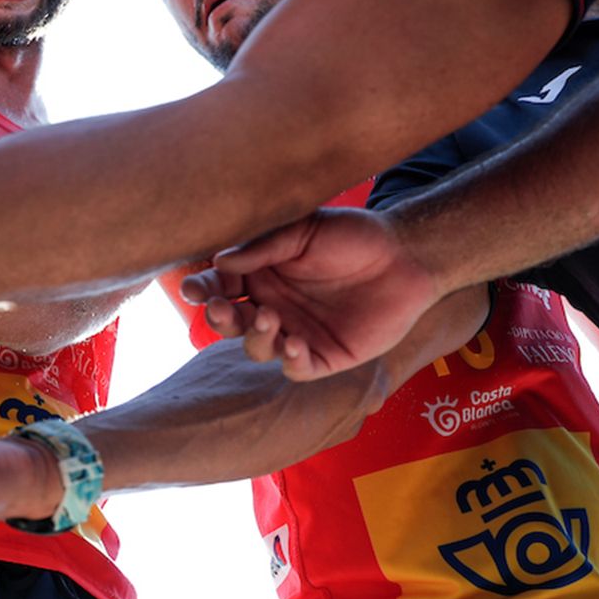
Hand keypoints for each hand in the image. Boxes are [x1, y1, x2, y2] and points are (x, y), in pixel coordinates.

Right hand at [179, 207, 440, 379]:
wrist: (407, 257)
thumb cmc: (354, 236)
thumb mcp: (305, 230)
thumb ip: (264, 247)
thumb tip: (219, 262)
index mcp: (259, 275)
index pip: (219, 286)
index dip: (201, 289)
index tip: (191, 289)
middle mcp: (271, 306)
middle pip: (230, 322)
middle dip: (220, 318)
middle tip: (223, 308)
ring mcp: (294, 333)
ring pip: (257, 347)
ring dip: (256, 336)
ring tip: (271, 318)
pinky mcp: (323, 357)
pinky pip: (296, 367)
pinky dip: (289, 359)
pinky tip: (294, 343)